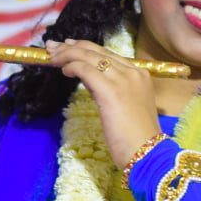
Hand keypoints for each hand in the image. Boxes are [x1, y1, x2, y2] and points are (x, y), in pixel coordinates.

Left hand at [45, 38, 162, 169]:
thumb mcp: (126, 106)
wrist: (147, 153)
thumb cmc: (136, 137)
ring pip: (89, 57)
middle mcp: (133, 72)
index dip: (85, 47)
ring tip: (52, 58)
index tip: (68, 46)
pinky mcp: (111, 91)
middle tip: (52, 46)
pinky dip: (72, 66)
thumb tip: (88, 79)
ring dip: (67, 54)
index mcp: (140, 75)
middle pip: (97, 51)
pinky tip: (64, 70)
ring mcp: (123, 80)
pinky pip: (85, 70)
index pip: (108, 54)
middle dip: (72, 46)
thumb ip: (110, 89)